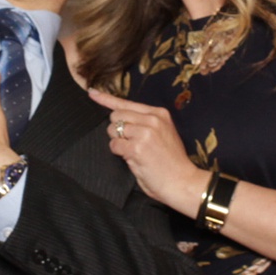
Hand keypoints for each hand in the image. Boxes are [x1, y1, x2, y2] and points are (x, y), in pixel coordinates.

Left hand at [87, 87, 209, 215]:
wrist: (183, 181)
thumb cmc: (171, 162)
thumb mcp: (164, 133)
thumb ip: (145, 123)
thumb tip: (120, 121)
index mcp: (159, 113)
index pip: (127, 103)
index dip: (106, 99)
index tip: (92, 93)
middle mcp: (152, 119)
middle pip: (116, 115)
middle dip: (117, 129)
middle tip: (129, 143)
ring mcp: (144, 133)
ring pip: (113, 129)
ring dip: (117, 141)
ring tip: (133, 152)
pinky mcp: (136, 148)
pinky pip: (114, 145)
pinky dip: (119, 152)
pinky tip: (132, 158)